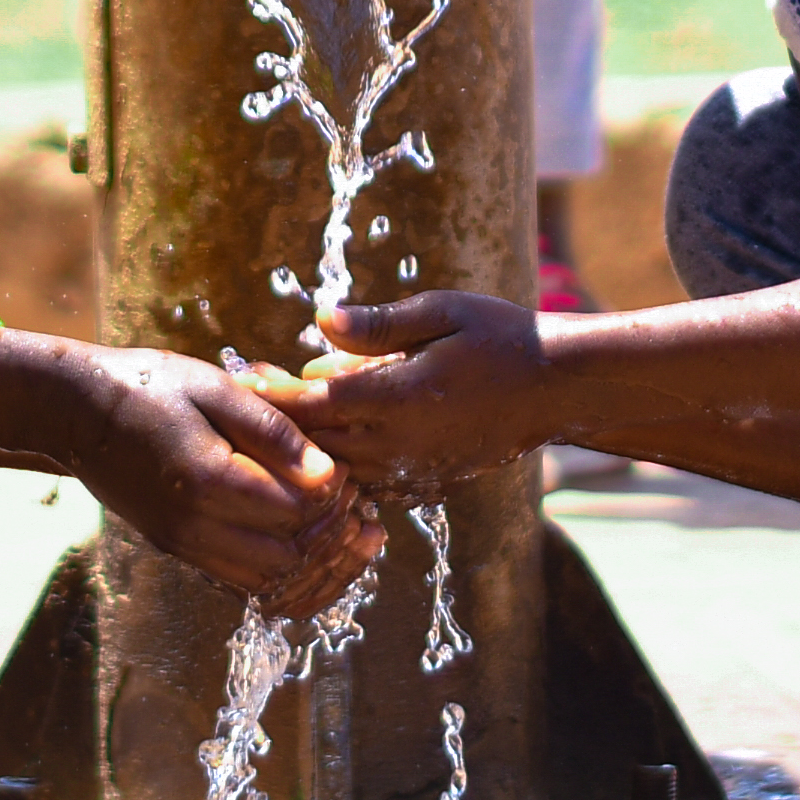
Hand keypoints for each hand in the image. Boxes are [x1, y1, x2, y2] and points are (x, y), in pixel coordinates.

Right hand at [68, 346, 386, 608]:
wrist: (77, 412)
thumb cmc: (150, 386)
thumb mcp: (216, 388)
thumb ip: (274, 431)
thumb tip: (329, 473)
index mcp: (207, 481)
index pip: (298, 509)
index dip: (337, 494)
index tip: (348, 466)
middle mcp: (195, 527)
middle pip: (290, 558)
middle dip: (335, 536)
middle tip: (360, 505)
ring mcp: (186, 547)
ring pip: (272, 586)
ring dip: (318, 567)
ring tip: (350, 536)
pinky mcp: (181, 552)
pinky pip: (246, 587)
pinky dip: (287, 579)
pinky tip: (310, 551)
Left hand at [269, 293, 566, 488]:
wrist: (556, 389)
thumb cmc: (499, 336)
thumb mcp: (442, 311)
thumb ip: (379, 323)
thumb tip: (320, 322)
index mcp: (398, 398)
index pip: (314, 403)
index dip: (273, 392)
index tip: (243, 373)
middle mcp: (399, 444)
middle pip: (314, 443)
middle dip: (276, 422)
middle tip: (245, 395)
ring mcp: (411, 472)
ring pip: (334, 473)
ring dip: (302, 451)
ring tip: (272, 423)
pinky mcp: (424, 485)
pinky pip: (365, 488)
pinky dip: (336, 472)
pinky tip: (320, 449)